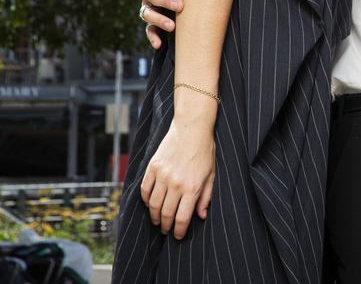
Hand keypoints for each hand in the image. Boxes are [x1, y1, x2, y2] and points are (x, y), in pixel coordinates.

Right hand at [139, 108, 215, 238]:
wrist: (191, 128)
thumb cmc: (205, 151)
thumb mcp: (211, 174)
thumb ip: (206, 196)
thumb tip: (201, 216)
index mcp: (192, 187)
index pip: (182, 217)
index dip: (179, 231)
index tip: (178, 236)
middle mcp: (175, 183)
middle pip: (166, 214)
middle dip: (166, 226)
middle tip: (166, 231)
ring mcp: (162, 175)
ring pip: (152, 204)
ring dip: (154, 216)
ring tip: (158, 221)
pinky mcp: (152, 168)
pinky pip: (144, 189)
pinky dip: (145, 200)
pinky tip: (149, 204)